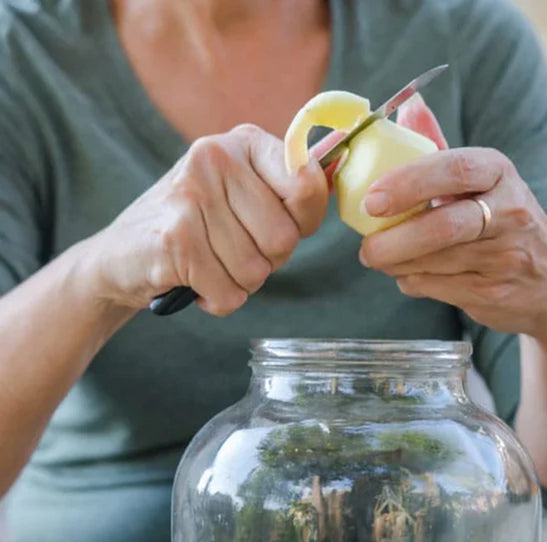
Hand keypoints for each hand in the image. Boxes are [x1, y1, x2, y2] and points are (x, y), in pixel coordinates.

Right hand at [90, 125, 327, 316]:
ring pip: (256, 271)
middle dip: (267, 261)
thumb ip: (288, 191)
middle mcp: (215, 158)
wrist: (121, 256)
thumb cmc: (198, 228)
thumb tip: (331, 180)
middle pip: (284, 239)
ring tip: (210, 264)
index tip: (273, 224)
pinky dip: (217, 300)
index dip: (302, 222)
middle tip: (231, 250)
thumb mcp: (243, 195)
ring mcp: (191, 196)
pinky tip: (195, 282)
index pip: (308, 184)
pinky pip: (228, 293)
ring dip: (238, 283)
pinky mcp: (174, 239)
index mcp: (243, 142)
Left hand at [359, 147, 546, 342]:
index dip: (409, 183)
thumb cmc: (506, 224)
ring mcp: (506, 257)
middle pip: (445, 226)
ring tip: (379, 259)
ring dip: (398, 264)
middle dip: (396, 239)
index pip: (455, 169)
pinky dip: (413, 282)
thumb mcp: (486, 181)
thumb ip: (443, 150)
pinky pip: (439, 288)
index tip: (371, 199)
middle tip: (366, 248)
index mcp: (500, 172)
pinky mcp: (495, 293)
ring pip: (436, 262)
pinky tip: (408, 275)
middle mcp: (510, 212)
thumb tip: (409, 106)